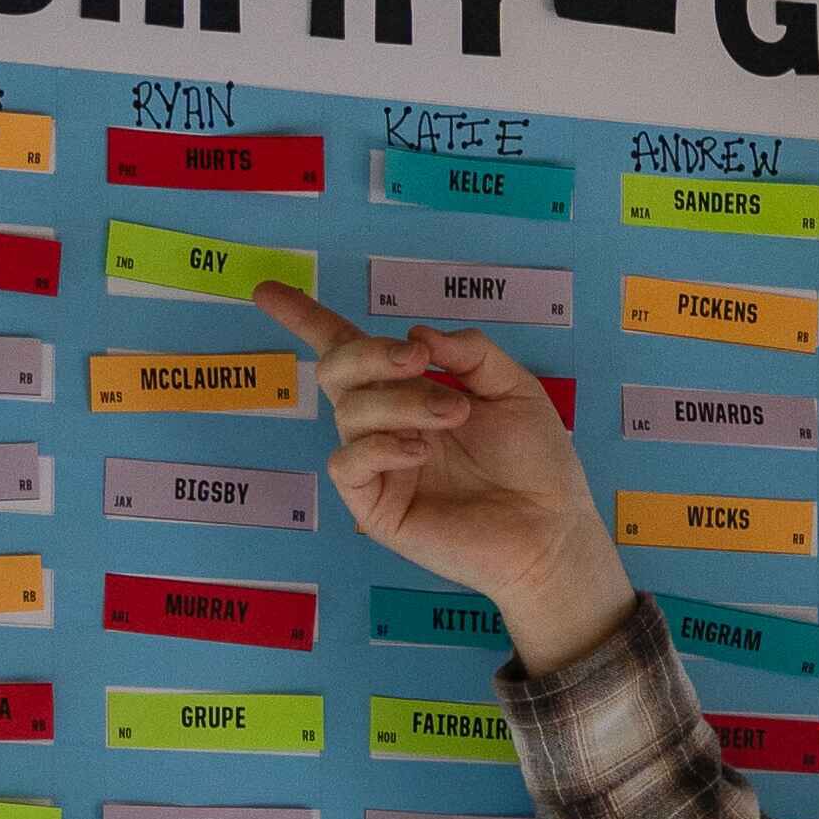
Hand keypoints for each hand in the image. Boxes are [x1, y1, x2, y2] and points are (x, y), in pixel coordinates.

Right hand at [267, 291, 628, 668]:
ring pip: (349, 412)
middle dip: (371, 354)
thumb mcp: (513, 387)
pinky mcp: (376, 506)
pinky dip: (381, 445)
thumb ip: (470, 353)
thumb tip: (417, 335)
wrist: (553, 528)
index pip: (348, 348)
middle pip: (337, 370)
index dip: (305, 318)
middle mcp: (385, 423)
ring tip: (456, 414)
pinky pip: (348, 464)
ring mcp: (378, 465)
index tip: (266, 291)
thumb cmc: (536, 461)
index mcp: (410, 390)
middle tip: (420, 360)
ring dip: (402, 401)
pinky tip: (422, 451)